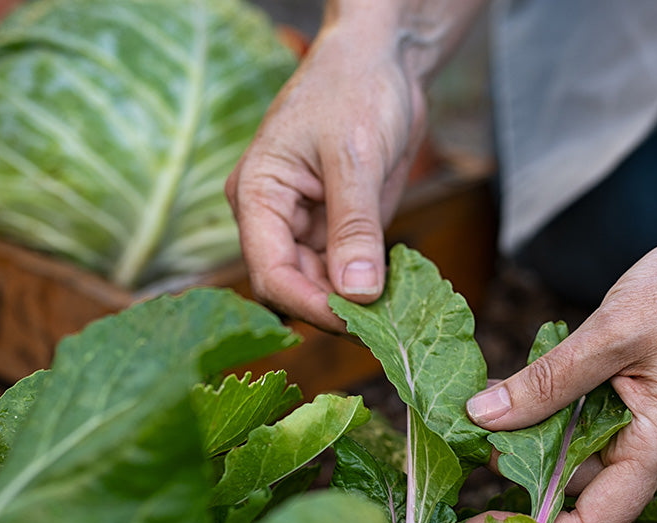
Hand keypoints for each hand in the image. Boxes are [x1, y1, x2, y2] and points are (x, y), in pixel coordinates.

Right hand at [226, 22, 427, 331]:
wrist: (382, 60)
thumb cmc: (355, 88)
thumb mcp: (355, 156)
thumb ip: (354, 226)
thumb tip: (357, 294)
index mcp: (257, 195)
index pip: (269, 272)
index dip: (309, 305)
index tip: (355, 324)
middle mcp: (274, 217)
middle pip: (294, 286)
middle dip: (335, 308)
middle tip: (385, 328)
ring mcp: (306, 224)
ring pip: (322, 285)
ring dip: (356, 302)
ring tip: (397, 314)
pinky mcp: (338, 226)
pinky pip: (348, 270)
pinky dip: (371, 284)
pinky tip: (399, 291)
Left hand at [458, 215, 656, 522]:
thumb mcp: (611, 331)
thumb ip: (547, 381)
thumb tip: (482, 417)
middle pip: (579, 489)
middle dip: (520, 470)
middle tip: (469, 438)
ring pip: (585, 456)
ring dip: (536, 437)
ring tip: (490, 402)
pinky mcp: (654, 411)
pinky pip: (599, 428)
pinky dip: (560, 415)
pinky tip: (526, 388)